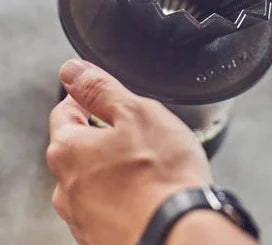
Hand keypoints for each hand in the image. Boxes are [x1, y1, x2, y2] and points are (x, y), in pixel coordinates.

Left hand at [47, 59, 211, 244]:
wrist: (179, 233)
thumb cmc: (161, 175)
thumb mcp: (136, 112)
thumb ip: (100, 88)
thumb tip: (73, 70)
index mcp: (69, 150)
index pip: (65, 111)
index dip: (85, 97)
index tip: (101, 95)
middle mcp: (66, 187)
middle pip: (78, 146)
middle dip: (101, 133)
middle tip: (134, 129)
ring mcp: (82, 216)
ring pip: (93, 177)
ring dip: (113, 166)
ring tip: (147, 163)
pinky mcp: (101, 236)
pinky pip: (107, 203)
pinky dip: (123, 193)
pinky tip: (148, 190)